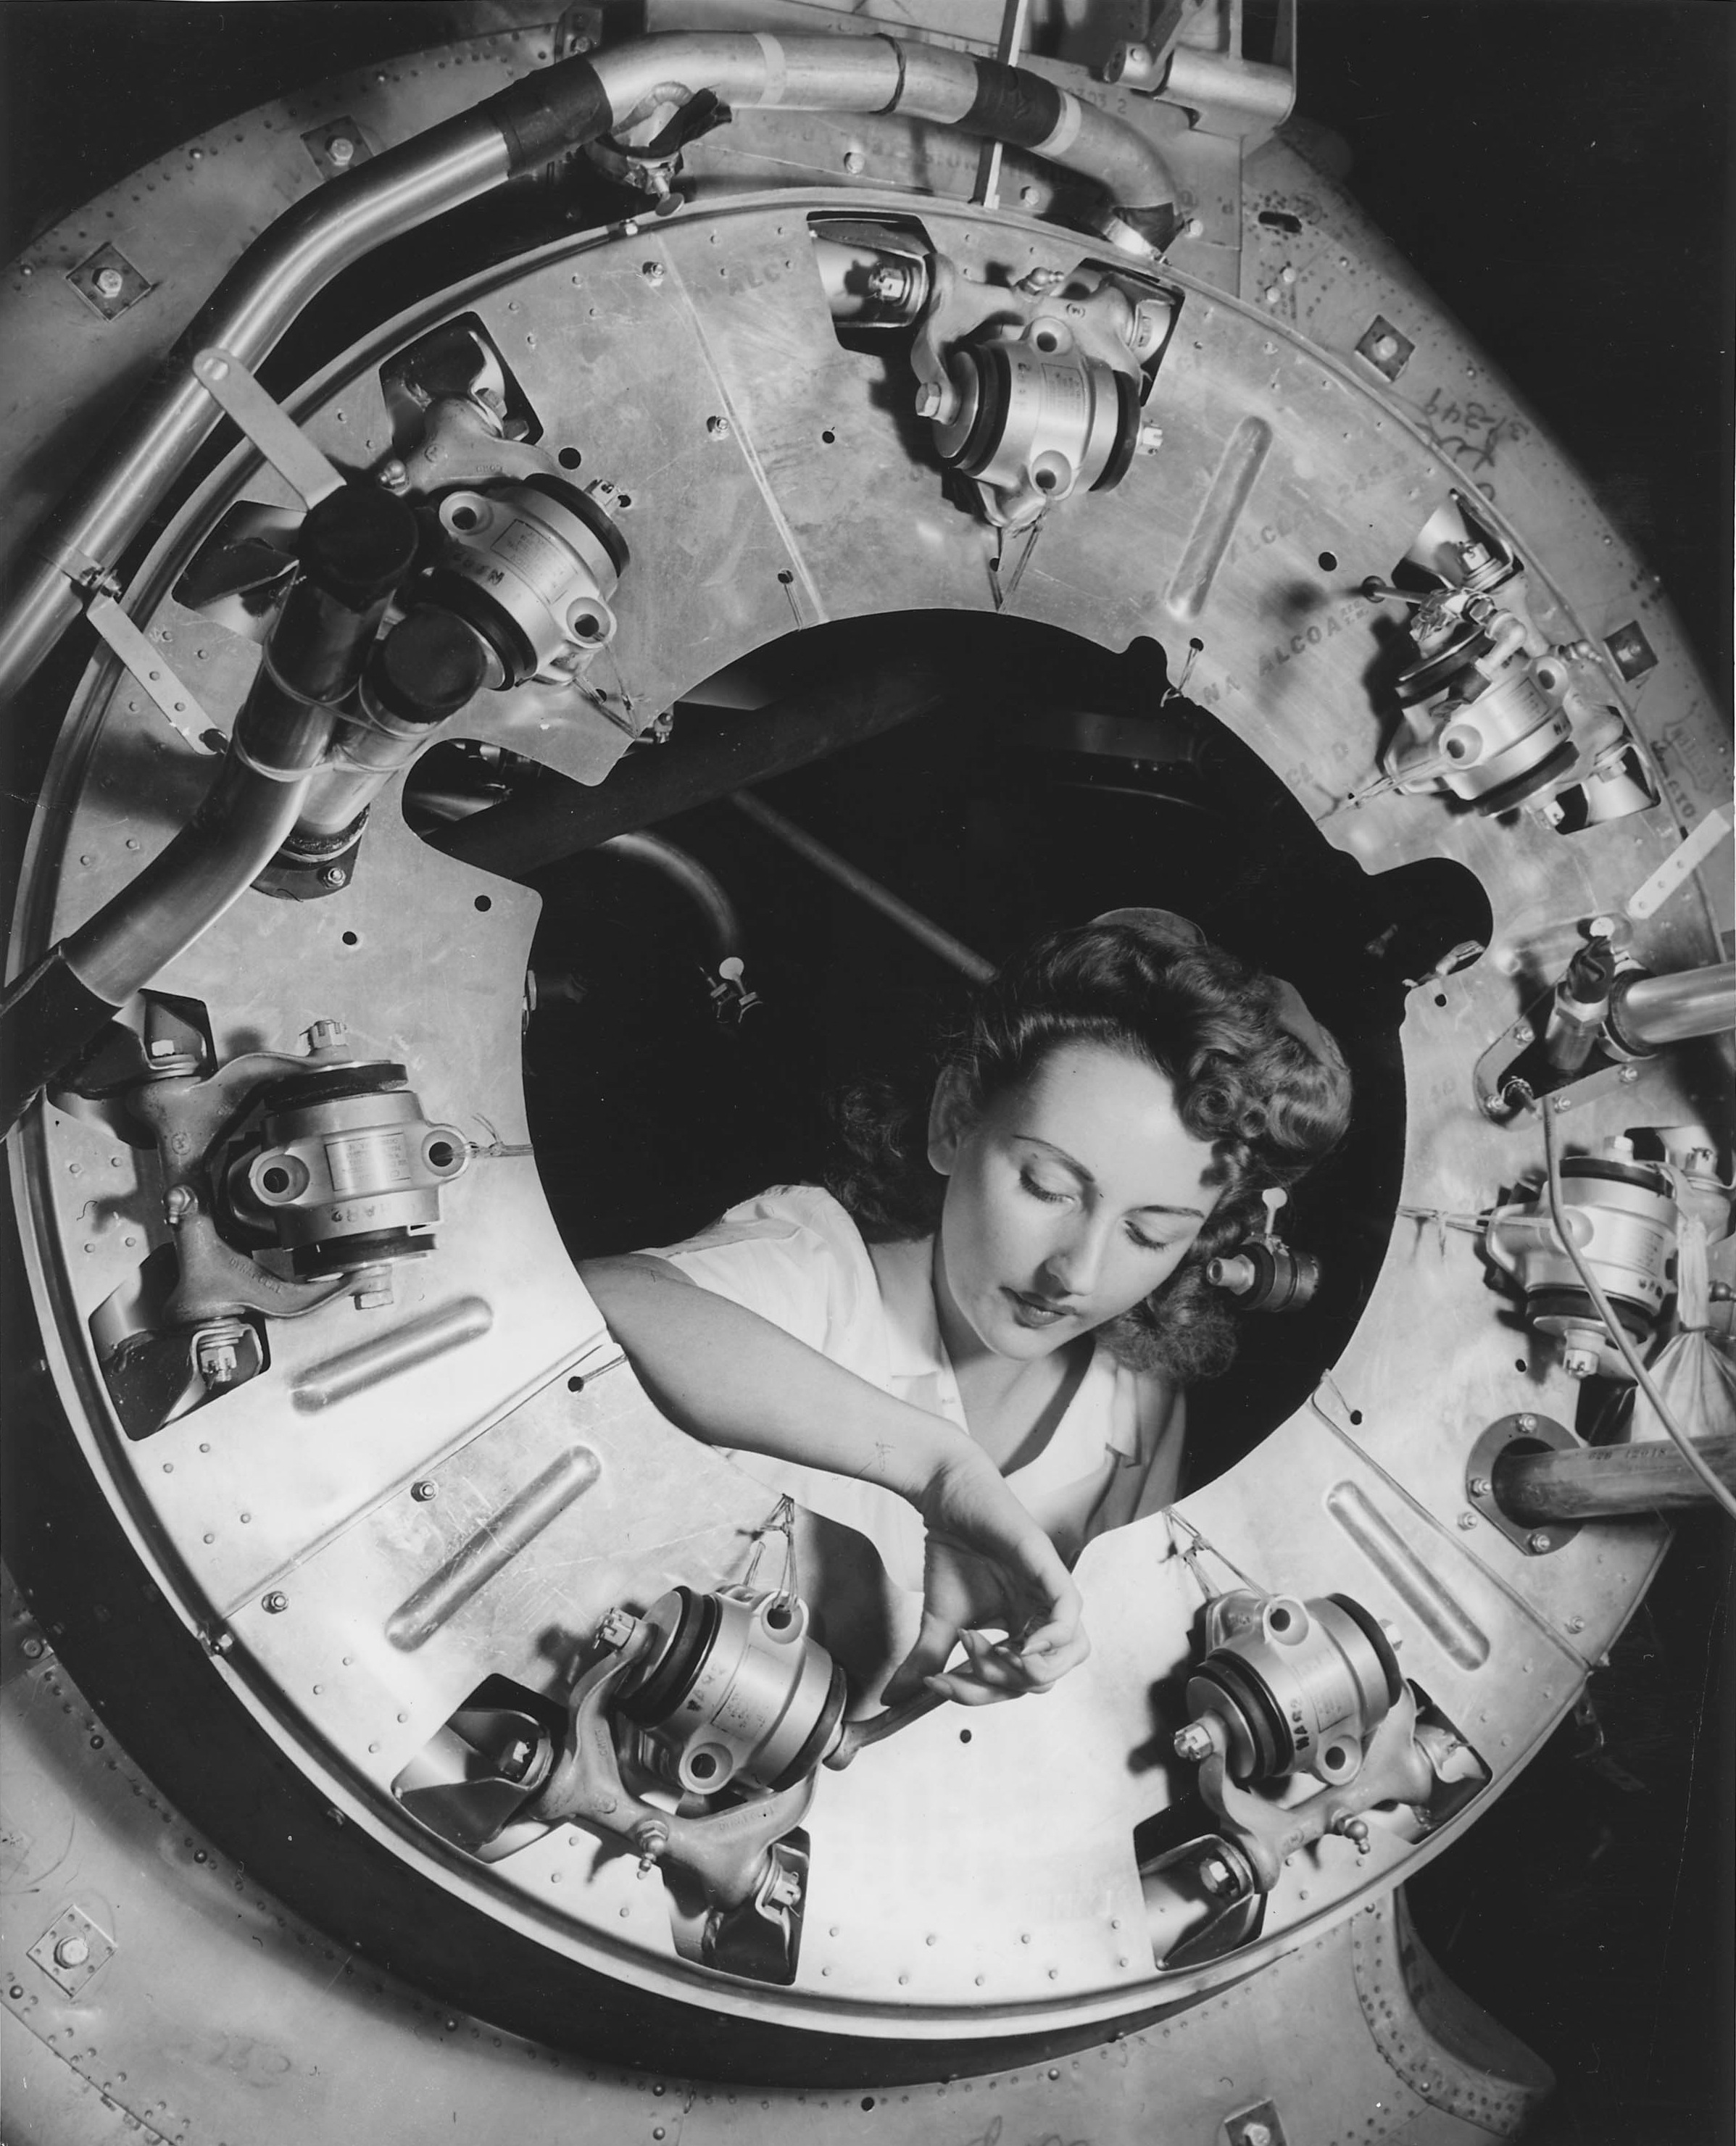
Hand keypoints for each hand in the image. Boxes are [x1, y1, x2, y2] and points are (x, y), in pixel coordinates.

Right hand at [882, 1443, 1088, 1706]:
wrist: (948, 1500)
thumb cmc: (953, 1555)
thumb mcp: (939, 1621)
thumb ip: (926, 1661)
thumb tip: (892, 1698)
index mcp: (1025, 1632)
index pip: (1018, 1685)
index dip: (980, 1693)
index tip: (938, 1682)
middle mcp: (1044, 1617)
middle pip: (1047, 1677)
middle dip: (1000, 1684)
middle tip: (961, 1664)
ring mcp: (1052, 1593)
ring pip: (1069, 1653)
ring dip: (1025, 1668)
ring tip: (983, 1651)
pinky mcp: (1051, 1568)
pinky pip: (1070, 1613)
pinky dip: (1053, 1637)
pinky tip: (1020, 1645)